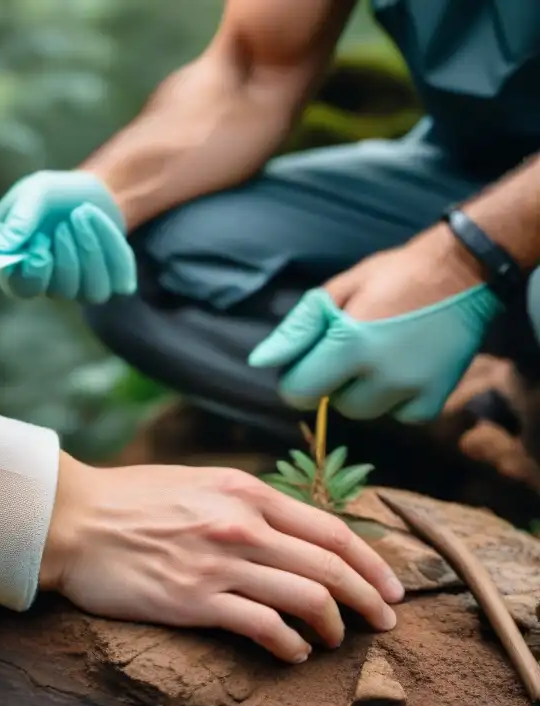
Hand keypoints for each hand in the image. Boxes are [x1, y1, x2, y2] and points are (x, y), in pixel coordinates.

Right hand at [0, 170, 136, 302]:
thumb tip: (0, 250)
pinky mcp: (109, 282)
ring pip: (94, 292)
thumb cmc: (51, 195)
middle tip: (65, 222)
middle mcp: (48, 285)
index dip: (33, 272)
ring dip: (91, 248)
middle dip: (68, 252)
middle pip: (61, 289)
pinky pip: (119, 281)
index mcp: (19, 267)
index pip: (21, 289)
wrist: (87, 191)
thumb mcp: (32, 195)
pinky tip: (103, 224)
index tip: (40, 245)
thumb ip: (18, 221)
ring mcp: (80, 289)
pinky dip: (114, 248)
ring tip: (82, 214)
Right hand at [41, 458, 403, 662]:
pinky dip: (290, 644)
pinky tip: (292, 651)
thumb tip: (288, 529)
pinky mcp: (195, 600)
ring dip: (334, 625)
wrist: (73, 519)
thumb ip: (245, 501)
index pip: (331, 528)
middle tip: (385, 621)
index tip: (391, 585)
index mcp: (245, 491)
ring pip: (309, 598)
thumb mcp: (196, 482)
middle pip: (332, 566)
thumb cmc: (129, 500)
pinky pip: (265, 627)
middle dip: (370, 599)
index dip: (372, 561)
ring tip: (335, 639)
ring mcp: (220, 563)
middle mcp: (241, 524)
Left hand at [248, 229, 501, 421]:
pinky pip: (401, 416)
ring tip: (380, 356)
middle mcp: (382, 373)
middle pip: (335, 404)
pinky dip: (398, 400)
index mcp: (350, 343)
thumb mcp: (340, 290)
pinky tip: (405, 368)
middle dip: (336, 382)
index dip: (298, 377)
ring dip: (365, 392)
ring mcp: (413, 388)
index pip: (299, 390)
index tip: (314, 358)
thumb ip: (298, 329)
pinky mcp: (437, 397)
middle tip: (355, 349)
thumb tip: (260, 362)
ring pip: (366, 412)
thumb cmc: (393, 275)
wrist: (464, 271)